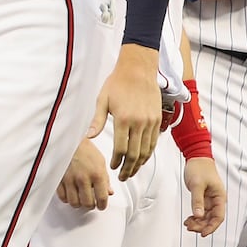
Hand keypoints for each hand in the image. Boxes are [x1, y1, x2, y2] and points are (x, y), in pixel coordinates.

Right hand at [56, 137, 113, 209]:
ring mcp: (70, 179)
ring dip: (78, 203)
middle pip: (88, 204)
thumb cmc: (85, 149)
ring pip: (74, 203)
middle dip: (90, 205)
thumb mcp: (100, 162)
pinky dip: (67, 199)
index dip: (102, 206)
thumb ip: (105, 179)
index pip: (102, 198)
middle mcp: (83, 178)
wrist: (68, 139)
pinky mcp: (59, 178)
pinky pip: (62, 197)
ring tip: (80, 198)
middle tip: (91, 201)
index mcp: (97, 174)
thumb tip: (109, 192)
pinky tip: (70, 194)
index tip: (101, 205)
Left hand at [87, 44, 160, 180]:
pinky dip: (148, 153)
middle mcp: (139, 123)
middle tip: (122, 177)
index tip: (113, 167)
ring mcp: (150, 122)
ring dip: (139, 164)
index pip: (121, 148)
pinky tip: (142, 159)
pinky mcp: (157, 119)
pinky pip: (154, 142)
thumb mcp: (102, 99)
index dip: (117, 161)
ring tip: (131, 171)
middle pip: (134, 153)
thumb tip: (89, 137)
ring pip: (146, 150)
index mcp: (123, 119)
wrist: (138, 69)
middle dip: (128, 168)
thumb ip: (97, 120)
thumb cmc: (117, 83)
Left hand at [183, 155, 224, 235]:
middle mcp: (217, 200)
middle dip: (202, 225)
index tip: (202, 233)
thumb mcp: (197, 185)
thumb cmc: (199, 168)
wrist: (197, 157)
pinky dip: (195, 216)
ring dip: (198, 222)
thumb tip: (198, 216)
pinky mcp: (203, 198)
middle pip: (212, 219)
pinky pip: (201, 211)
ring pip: (206, 216)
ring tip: (187, 224)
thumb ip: (197, 201)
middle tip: (189, 228)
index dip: (211, 227)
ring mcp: (210, 199)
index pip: (218, 217)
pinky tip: (188, 219)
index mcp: (220, 197)